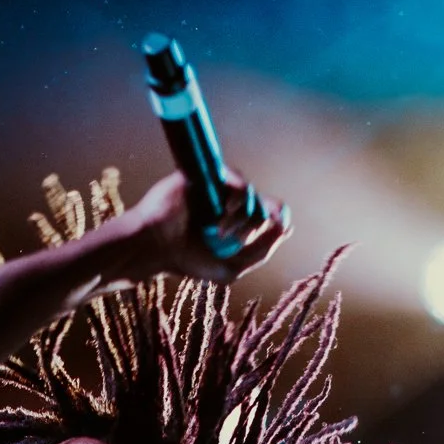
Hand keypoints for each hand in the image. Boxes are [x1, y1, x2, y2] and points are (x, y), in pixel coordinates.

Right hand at [124, 169, 291, 284]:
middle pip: (264, 205)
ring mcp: (219, 189)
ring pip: (252, 195)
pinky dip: (236, 203)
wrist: (156, 246)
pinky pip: (238, 182)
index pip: (268, 214)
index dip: (279, 219)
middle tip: (237, 240)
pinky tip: (220, 221)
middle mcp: (229, 203)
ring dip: (245, 219)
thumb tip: (286, 227)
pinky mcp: (209, 176)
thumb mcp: (231, 268)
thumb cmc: (187, 260)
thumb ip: (259, 252)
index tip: (279, 228)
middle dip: (257, 227)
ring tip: (222, 234)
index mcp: (235, 223)